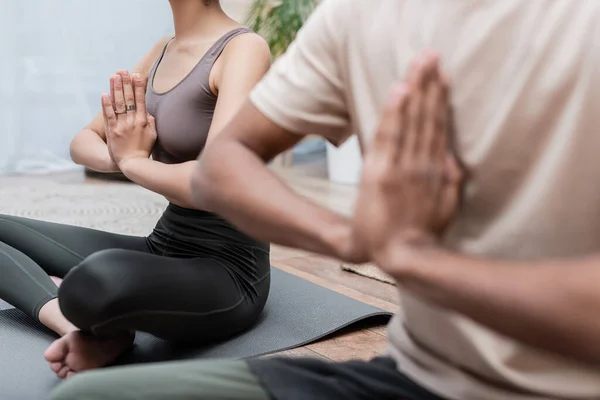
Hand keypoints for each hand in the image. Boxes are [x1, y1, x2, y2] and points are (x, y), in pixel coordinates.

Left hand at [102, 71, 156, 167]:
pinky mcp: (112, 131)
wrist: (133, 163)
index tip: (137, 75)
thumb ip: (151, 121)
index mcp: (144, 121)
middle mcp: (132, 122)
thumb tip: (147, 110)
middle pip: (129, 99)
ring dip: (116, 89)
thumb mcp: (153, 135)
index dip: (138, 86)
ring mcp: (121, 126)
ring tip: (114, 76)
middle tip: (124, 71)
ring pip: (118, 104)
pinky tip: (104, 94)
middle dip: (126, 83)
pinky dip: (106, 105)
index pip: (141, 100)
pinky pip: (108, 115)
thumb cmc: (145, 149)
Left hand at [351, 52, 463, 269]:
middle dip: (429, 85)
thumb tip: (455, 158)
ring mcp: (401, 166)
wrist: (398, 252)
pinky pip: (389, 135)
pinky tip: (400, 90)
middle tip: (431, 56)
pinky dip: (395, 111)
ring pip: (410, 121)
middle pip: (426, 117)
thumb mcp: (448, 207)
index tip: (443, 76)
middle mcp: (421, 163)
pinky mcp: (381, 172)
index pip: (438, 126)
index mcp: (435, 170)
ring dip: (415, 90)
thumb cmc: (422, 231)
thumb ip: (453, 180)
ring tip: (419, 64)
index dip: (440, 99)